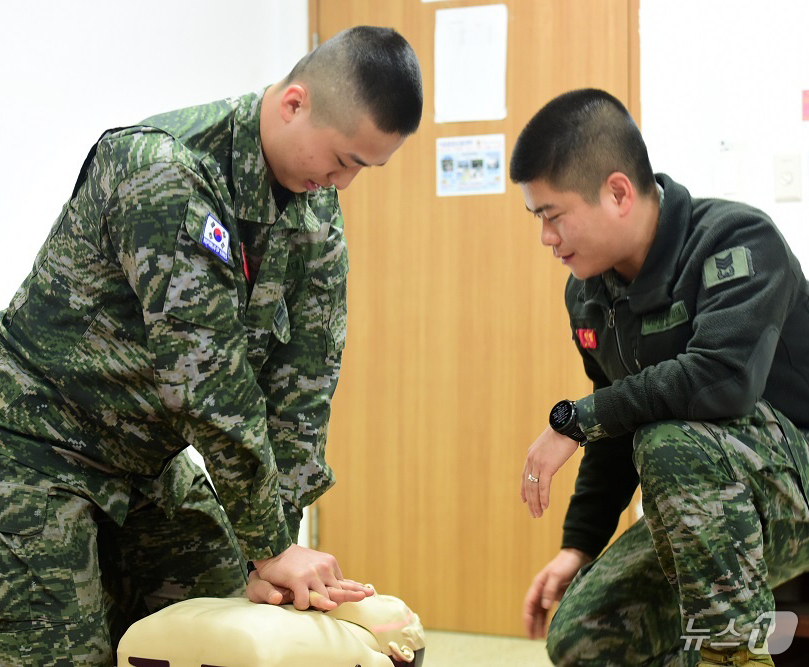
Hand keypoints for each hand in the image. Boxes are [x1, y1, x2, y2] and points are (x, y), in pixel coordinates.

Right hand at [246, 544, 372, 610]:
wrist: (274, 549)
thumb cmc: (295, 561)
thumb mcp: (317, 563)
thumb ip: (329, 575)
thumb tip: (348, 583)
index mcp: (330, 564)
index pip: (345, 581)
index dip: (356, 589)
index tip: (368, 592)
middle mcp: (324, 569)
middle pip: (340, 590)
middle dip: (351, 595)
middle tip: (364, 596)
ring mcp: (312, 575)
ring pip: (324, 599)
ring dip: (322, 605)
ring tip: (325, 608)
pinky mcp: (299, 580)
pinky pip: (304, 601)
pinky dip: (301, 606)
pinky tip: (298, 604)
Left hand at [521, 426, 579, 517]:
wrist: (566, 426)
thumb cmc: (563, 433)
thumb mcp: (550, 445)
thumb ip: (548, 455)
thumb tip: (552, 459)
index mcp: (531, 455)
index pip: (525, 476)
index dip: (524, 489)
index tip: (524, 500)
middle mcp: (531, 460)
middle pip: (528, 485)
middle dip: (530, 501)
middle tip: (533, 513)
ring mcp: (538, 464)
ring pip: (534, 488)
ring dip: (536, 503)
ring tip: (537, 514)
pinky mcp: (547, 467)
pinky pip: (543, 486)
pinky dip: (543, 498)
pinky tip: (544, 506)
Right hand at [523, 548, 591, 638]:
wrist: (578, 556)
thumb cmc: (566, 564)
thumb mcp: (557, 575)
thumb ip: (550, 590)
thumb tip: (544, 606)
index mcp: (538, 584)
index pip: (529, 604)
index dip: (528, 617)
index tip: (529, 631)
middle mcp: (541, 590)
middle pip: (533, 609)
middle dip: (531, 623)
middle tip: (532, 638)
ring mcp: (549, 593)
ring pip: (541, 611)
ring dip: (539, 623)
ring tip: (540, 637)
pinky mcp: (558, 595)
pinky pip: (550, 610)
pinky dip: (549, 619)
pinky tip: (550, 628)